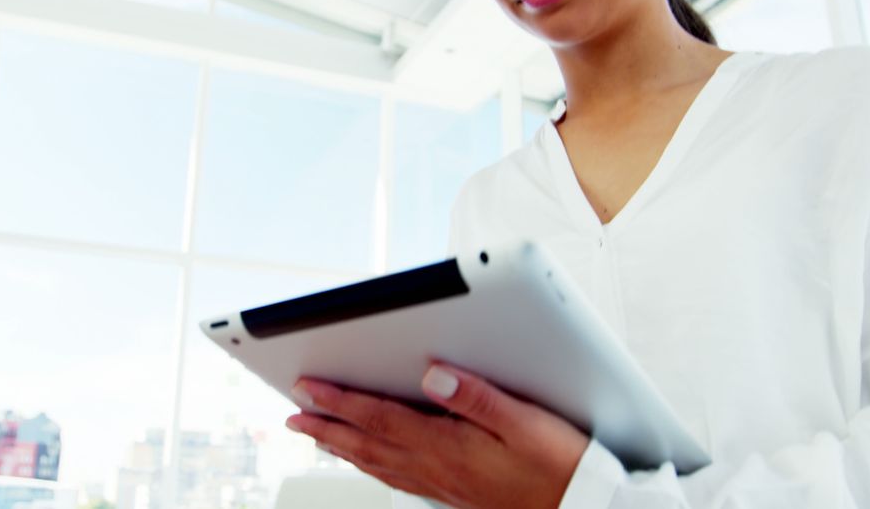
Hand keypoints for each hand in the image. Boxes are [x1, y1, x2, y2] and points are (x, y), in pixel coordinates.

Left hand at [284, 363, 590, 508]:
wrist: (577, 508)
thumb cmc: (556, 464)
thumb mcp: (523, 421)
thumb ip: (474, 396)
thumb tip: (432, 373)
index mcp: (447, 446)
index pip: (379, 419)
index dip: (339, 401)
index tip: (307, 387)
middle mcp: (436, 468)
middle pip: (366, 444)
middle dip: (326, 425)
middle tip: (292, 413)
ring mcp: (441, 483)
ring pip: (376, 464)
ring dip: (340, 446)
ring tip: (314, 434)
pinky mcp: (451, 491)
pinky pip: (395, 477)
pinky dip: (370, 466)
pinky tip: (366, 461)